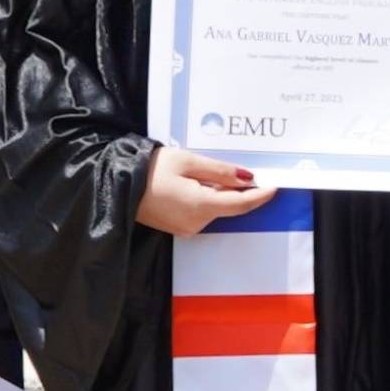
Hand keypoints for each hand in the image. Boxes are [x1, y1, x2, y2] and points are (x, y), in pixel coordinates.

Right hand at [132, 146, 267, 235]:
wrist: (114, 184)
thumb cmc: (149, 168)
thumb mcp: (187, 161)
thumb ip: (220, 171)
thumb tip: (248, 178)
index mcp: (201, 206)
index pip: (241, 204)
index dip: (260, 195)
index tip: (275, 185)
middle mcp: (197, 223)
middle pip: (229, 206)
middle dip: (238, 190)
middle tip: (241, 170)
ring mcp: (187, 229)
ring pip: (215, 209)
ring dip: (220, 193)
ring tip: (203, 172)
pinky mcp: (178, 228)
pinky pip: (202, 213)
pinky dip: (206, 199)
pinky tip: (194, 183)